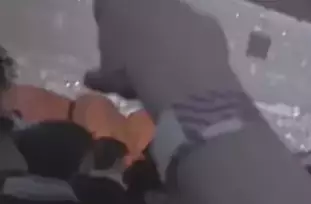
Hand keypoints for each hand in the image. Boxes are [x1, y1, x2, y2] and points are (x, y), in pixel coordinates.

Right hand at [85, 0, 239, 118]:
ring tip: (173, 66)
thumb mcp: (109, 78)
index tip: (115, 46)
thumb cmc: (133, 73)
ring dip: (172, 35)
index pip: (105, 6)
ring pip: (173, 19)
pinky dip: (198, 46)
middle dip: (143, 28)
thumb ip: (101, 74)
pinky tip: (196, 68)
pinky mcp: (208, 22)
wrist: (180, 77)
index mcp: (115, 4)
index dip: (110, 24)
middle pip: (143, 9)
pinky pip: (200, 32)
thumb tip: (93, 78)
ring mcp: (182, 7)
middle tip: (145, 55)